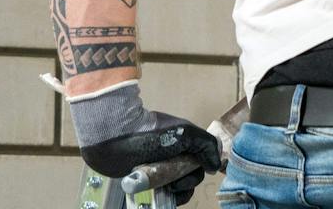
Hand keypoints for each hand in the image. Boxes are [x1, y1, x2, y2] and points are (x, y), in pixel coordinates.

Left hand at [70, 84, 221, 202]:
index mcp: (185, 144)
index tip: (191, 173)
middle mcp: (174, 157)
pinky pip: (158, 194)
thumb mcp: (186, 133)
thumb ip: (206, 146)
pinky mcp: (144, 181)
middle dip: (186, 183)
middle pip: (190, 177)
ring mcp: (159, 170)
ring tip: (165, 191)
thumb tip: (216, 167)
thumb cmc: (152, 134)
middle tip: (174, 183)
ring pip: (176, 189)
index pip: (202, 162)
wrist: (116, 139)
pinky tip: (156, 197)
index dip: (200, 170)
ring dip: (176, 194)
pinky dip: (161, 198)